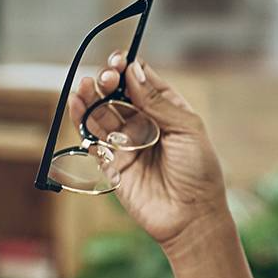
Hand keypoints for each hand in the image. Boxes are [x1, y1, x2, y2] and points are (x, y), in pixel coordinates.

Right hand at [68, 54, 232, 250]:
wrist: (191, 216)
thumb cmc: (198, 171)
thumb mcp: (186, 129)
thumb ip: (157, 101)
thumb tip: (133, 70)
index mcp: (168, 111)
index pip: (142, 81)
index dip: (128, 69)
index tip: (118, 61)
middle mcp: (145, 124)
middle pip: (118, 94)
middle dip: (108, 82)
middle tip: (105, 78)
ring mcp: (127, 143)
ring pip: (102, 113)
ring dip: (91, 98)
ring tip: (86, 86)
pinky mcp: (111, 163)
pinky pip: (92, 138)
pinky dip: (82, 121)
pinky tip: (78, 105)